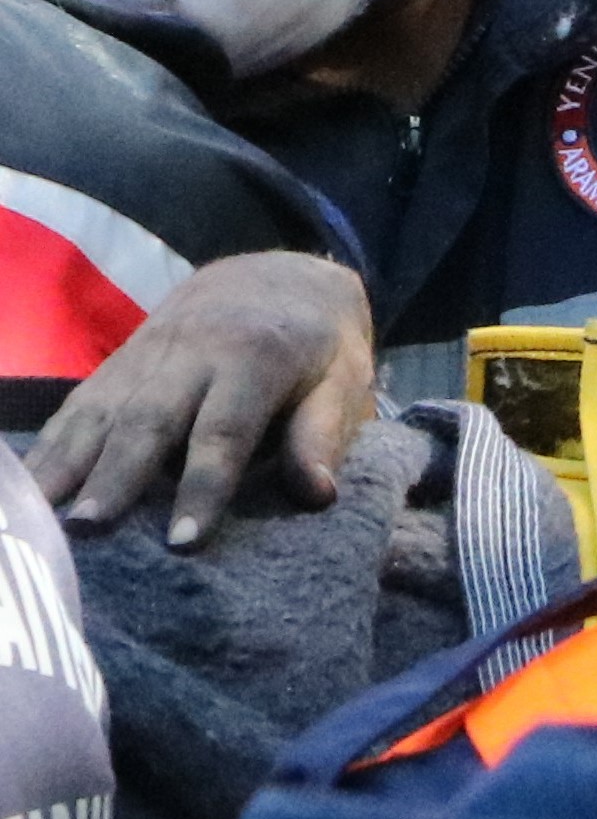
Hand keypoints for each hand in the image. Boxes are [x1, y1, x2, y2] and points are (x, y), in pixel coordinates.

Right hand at [25, 252, 375, 548]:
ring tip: (43, 516)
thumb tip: (318, 494)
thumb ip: (322, 433)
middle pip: (148, 419)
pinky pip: (77, 405)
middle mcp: (192, 352)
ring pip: (101, 410)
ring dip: (68, 464)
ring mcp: (146, 354)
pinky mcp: (117, 362)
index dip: (203, 486)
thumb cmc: (318, 345)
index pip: (224, 429)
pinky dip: (49, 445)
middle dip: (116, 476)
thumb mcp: (343, 379)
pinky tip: (28, 486)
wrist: (276, 276)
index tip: (183, 542)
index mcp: (255, 357)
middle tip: (88, 531)